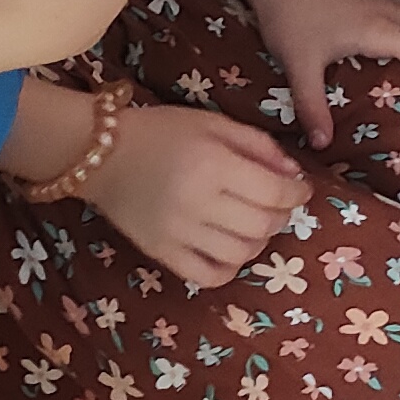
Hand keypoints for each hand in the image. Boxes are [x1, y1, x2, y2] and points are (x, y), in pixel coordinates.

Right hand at [82, 101, 309, 290]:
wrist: (98, 153)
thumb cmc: (161, 131)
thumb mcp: (213, 122)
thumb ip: (257, 144)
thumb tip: (292, 174)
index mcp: (213, 164)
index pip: (274, 193)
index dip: (297, 193)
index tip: (301, 189)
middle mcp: (198, 203)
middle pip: (263, 225)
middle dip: (281, 215)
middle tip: (277, 204)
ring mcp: (178, 233)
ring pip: (241, 253)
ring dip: (259, 242)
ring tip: (254, 225)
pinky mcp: (161, 253)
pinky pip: (208, 276)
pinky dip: (229, 269)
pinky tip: (230, 251)